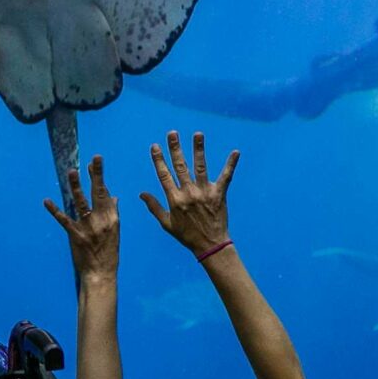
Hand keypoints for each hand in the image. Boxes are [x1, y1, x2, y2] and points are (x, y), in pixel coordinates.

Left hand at [43, 155, 118, 280]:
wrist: (101, 273)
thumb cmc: (108, 253)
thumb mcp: (115, 232)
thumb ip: (113, 213)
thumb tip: (114, 196)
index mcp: (112, 219)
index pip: (105, 193)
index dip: (99, 177)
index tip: (94, 163)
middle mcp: (101, 221)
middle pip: (98, 193)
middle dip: (97, 175)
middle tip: (95, 158)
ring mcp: (88, 227)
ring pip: (81, 202)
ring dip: (76, 186)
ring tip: (72, 171)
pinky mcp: (75, 235)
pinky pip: (64, 220)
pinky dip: (54, 210)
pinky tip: (47, 200)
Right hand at [140, 131, 238, 256]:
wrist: (210, 245)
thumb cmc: (186, 235)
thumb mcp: (166, 223)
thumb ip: (154, 206)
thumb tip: (141, 193)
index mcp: (175, 199)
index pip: (164, 175)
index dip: (158, 160)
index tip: (155, 146)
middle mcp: (189, 193)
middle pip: (180, 166)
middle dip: (175, 148)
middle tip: (172, 133)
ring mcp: (205, 193)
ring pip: (200, 167)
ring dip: (199, 149)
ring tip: (198, 134)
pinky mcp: (219, 194)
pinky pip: (226, 176)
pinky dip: (231, 164)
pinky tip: (235, 152)